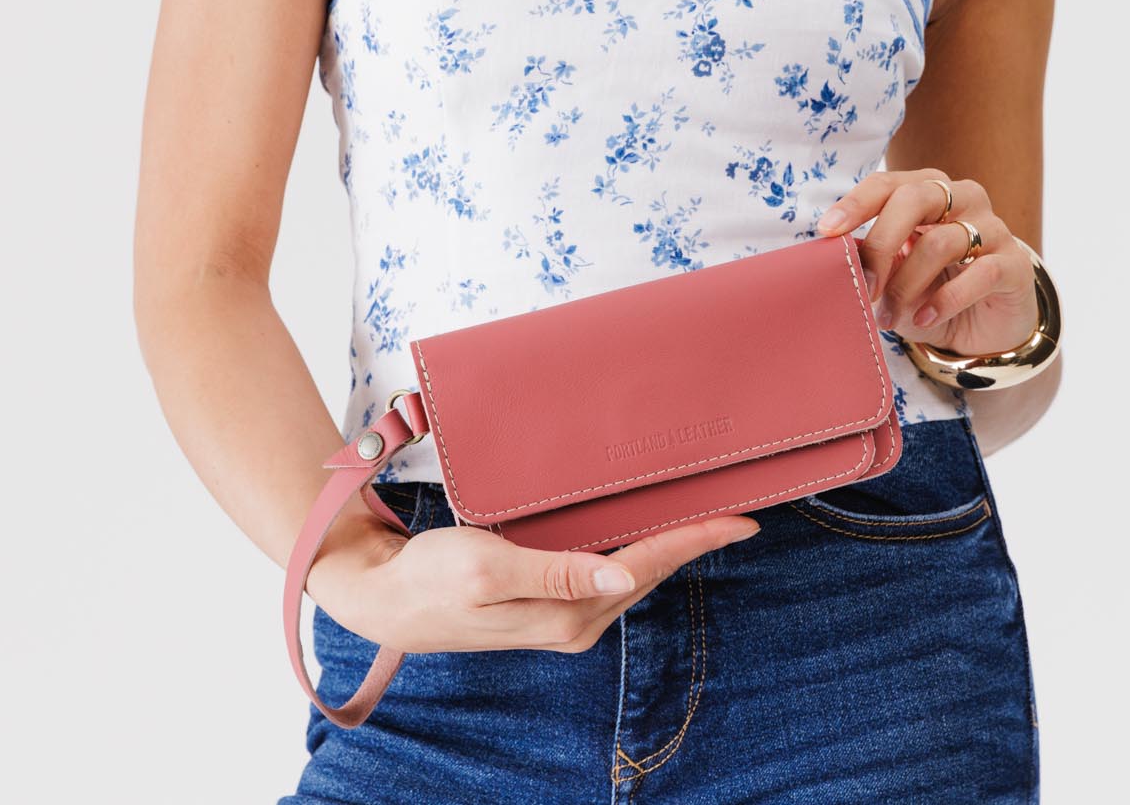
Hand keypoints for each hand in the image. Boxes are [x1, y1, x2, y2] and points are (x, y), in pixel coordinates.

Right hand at [306, 506, 760, 654]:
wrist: (388, 598)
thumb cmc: (432, 578)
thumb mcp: (489, 568)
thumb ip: (557, 573)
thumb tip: (622, 579)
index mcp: (567, 613)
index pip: (647, 567)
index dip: (696, 541)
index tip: (741, 520)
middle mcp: (575, 619)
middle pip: (650, 571)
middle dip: (694, 542)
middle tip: (737, 509)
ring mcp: (563, 613)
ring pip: (632, 572)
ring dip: (668, 544)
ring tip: (703, 514)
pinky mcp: (548, 600)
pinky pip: (607, 571)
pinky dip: (634, 547)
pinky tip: (642, 527)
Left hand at [816, 168, 1038, 359]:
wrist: (986, 329)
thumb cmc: (932, 291)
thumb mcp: (894, 275)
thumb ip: (872, 260)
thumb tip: (836, 257)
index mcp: (927, 191)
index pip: (887, 184)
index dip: (855, 204)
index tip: (827, 231)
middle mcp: (963, 199)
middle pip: (915, 200)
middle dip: (881, 243)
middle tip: (863, 285)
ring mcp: (993, 229)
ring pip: (942, 242)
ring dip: (907, 284)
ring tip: (887, 317)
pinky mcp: (1015, 264)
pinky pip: (980, 273)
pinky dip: (946, 300)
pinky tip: (925, 318)